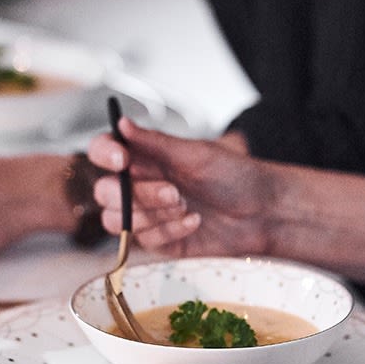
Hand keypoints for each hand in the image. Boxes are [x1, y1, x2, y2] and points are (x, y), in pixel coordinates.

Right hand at [88, 118, 271, 256]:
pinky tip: (195, 222)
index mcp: (145, 157)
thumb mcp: (196, 155)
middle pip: (105, 193)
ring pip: (117, 222)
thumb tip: (122, 122)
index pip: (103, 152)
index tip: (122, 159)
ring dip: (152, 215)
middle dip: (137, 195)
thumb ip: (155, 143)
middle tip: (174, 192)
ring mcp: (147, 215)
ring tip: (186, 206)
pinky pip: (146, 240)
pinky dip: (170, 231)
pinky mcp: (159, 241)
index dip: (105, 154)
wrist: (261, 213)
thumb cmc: (234, 177)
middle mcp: (140, 185)